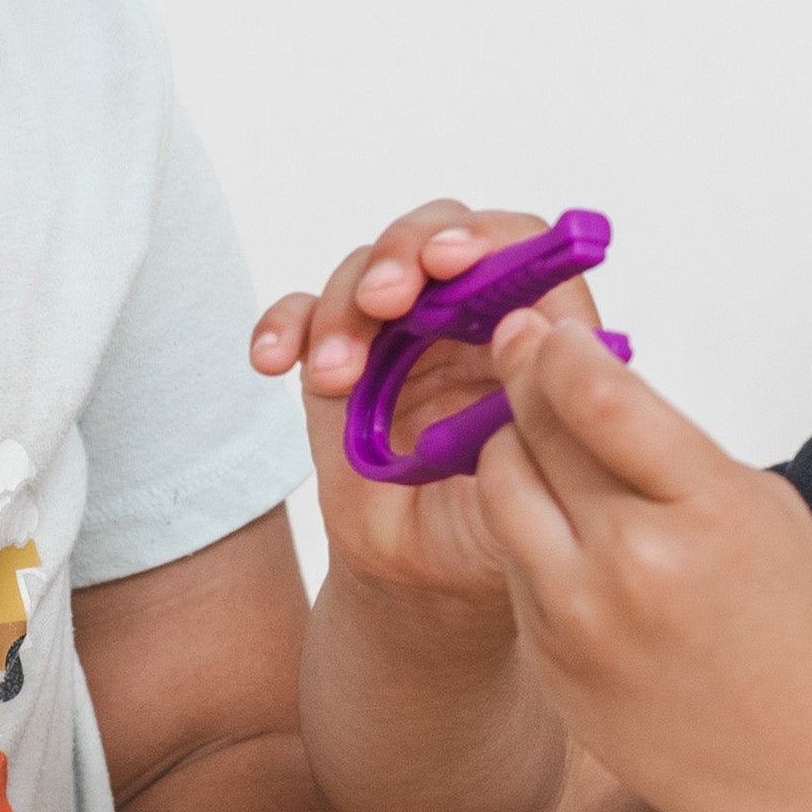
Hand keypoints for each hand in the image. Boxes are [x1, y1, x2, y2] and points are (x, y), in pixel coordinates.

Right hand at [249, 202, 606, 609]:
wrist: (422, 575)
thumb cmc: (491, 526)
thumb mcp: (530, 485)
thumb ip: (538, 416)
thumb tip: (531, 343)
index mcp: (527, 333)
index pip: (516, 249)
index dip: (486, 238)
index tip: (453, 259)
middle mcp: (465, 316)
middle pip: (436, 236)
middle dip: (404, 253)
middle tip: (385, 300)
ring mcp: (398, 332)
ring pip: (364, 273)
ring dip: (344, 312)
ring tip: (335, 376)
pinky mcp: (338, 355)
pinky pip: (302, 314)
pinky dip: (285, 327)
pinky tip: (273, 359)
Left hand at [465, 309, 811, 811]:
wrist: (796, 773)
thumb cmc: (796, 634)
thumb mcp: (761, 510)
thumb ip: (671, 447)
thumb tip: (581, 379)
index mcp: (704, 510)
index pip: (593, 391)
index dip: (555, 345)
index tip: (545, 326)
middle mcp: (630, 562)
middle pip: (532, 428)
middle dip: (523, 380)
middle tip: (520, 352)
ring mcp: (578, 616)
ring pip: (499, 488)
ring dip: (512, 451)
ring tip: (544, 444)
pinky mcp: (546, 656)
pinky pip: (512, 559)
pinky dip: (530, 530)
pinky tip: (568, 532)